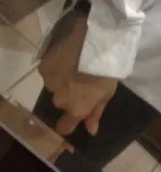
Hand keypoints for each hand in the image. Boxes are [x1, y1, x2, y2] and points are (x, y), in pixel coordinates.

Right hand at [39, 13, 118, 136]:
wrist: (95, 40)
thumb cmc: (107, 68)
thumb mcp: (108, 92)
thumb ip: (96, 113)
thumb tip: (91, 131)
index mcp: (75, 108)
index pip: (64, 127)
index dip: (68, 123)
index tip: (74, 116)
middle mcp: (58, 99)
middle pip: (60, 102)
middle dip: (68, 94)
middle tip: (81, 80)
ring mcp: (48, 81)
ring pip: (53, 85)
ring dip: (61, 79)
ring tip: (74, 64)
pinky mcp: (42, 64)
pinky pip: (48, 70)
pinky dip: (56, 65)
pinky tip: (66, 55)